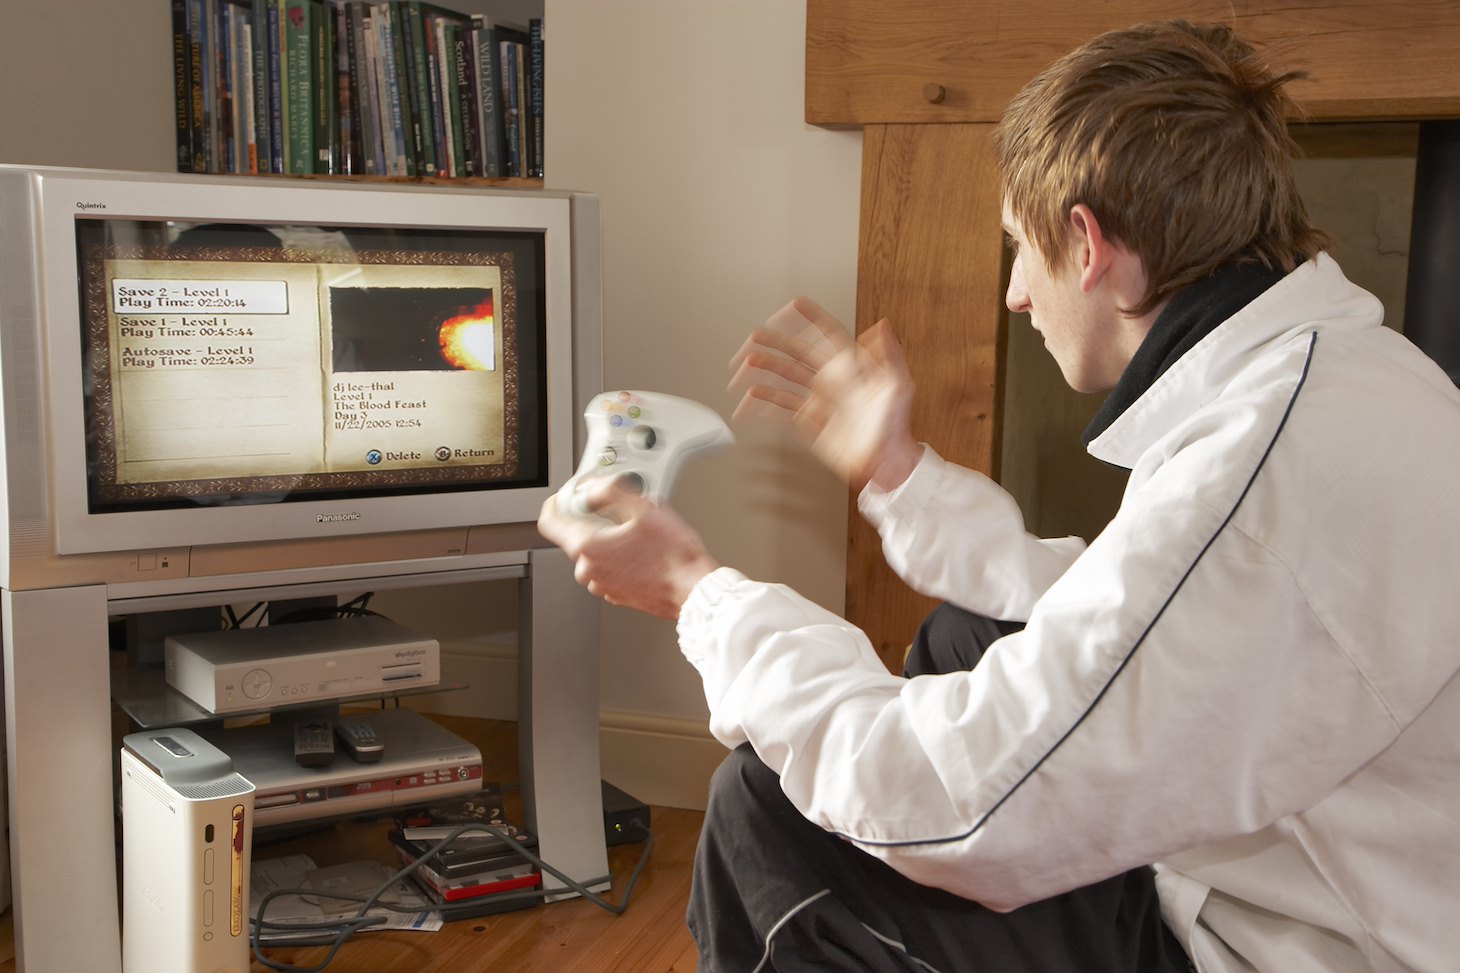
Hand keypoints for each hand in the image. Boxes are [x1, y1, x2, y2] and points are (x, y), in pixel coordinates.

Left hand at [537, 479, 720, 618]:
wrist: (692, 588)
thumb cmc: (673, 555)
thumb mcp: (643, 508)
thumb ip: (609, 491)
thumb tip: (591, 488)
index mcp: (587, 547)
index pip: (550, 521)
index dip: (556, 502)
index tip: (567, 495)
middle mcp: (588, 569)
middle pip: (574, 535)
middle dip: (593, 518)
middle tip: (619, 510)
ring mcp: (601, 584)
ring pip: (593, 552)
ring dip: (608, 539)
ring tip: (637, 533)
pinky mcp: (615, 594)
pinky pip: (607, 569)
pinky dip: (617, 557)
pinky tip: (641, 551)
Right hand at [729, 298, 920, 491]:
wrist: (883, 463)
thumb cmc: (896, 426)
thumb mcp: (898, 387)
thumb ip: (890, 355)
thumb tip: (883, 326)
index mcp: (853, 368)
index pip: (829, 335)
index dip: (813, 318)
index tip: (796, 304)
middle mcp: (834, 380)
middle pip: (799, 353)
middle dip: (776, 342)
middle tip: (757, 335)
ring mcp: (820, 399)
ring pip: (787, 376)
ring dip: (767, 367)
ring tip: (747, 361)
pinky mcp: (811, 420)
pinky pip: (784, 406)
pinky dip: (767, 400)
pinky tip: (754, 394)